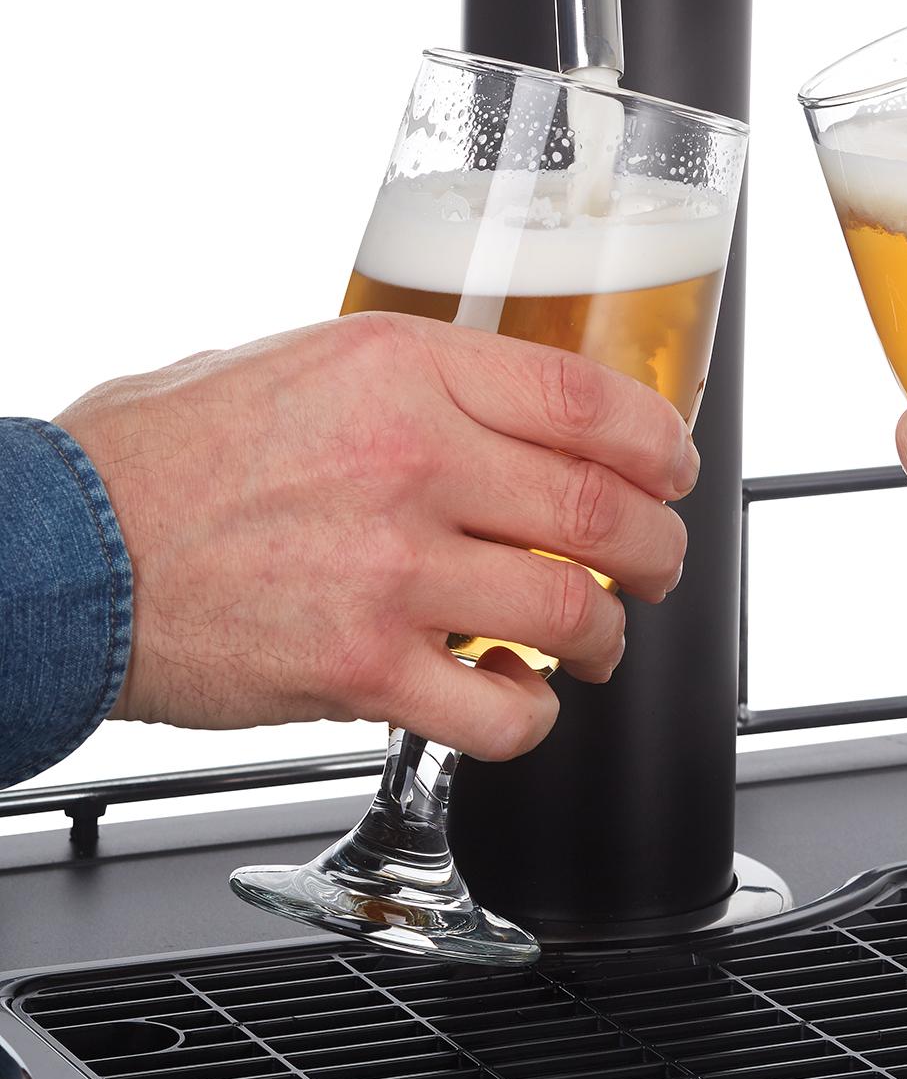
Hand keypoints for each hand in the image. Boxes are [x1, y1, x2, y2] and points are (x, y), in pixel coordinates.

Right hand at [58, 314, 694, 756]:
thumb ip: (396, 383)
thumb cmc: (152, 460)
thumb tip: (479, 411)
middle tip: (657, 562)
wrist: (62, 554)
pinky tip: (517, 700)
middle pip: (601, 512)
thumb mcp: (286, 362)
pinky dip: (533, 716)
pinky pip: (503, 712)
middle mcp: (411, 462)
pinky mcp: (363, 671)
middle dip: (658, 549)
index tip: (672, 466)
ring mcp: (393, 572)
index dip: (657, 442)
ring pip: (572, 614)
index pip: (583, 399)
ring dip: (608, 637)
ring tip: (598, 640)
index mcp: (399, 368)